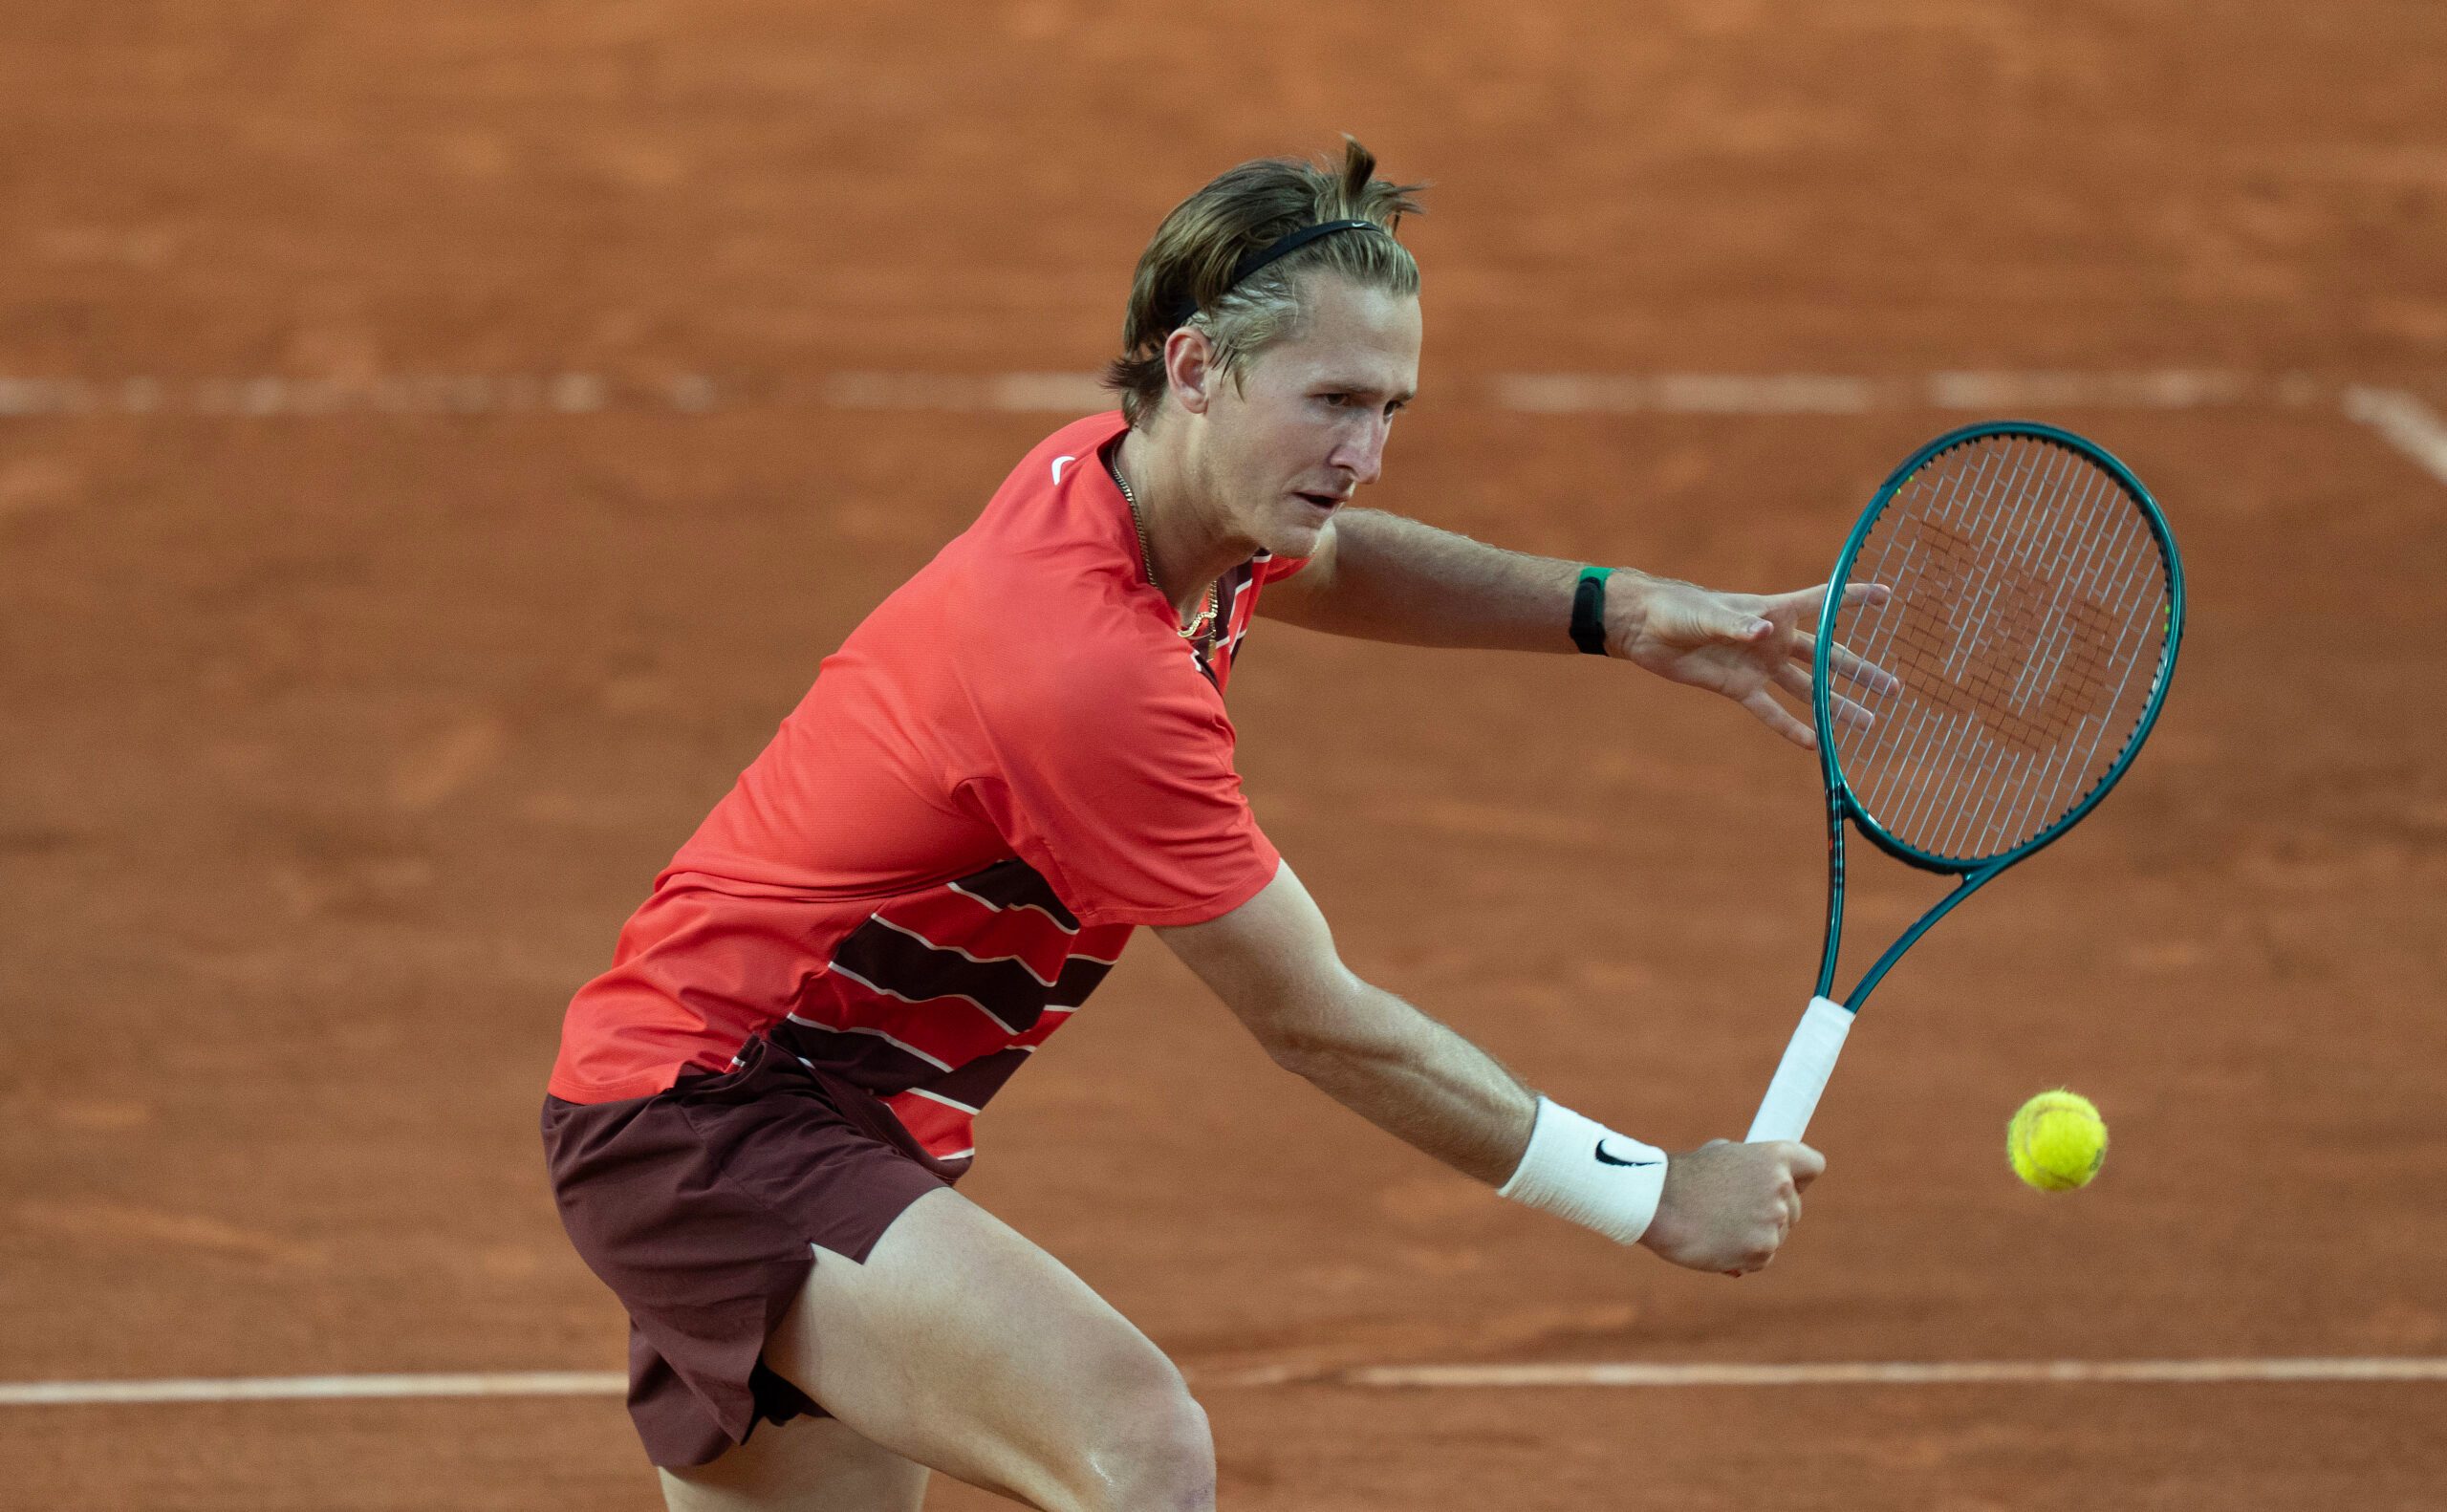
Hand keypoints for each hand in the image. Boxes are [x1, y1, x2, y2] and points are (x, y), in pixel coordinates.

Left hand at [1605, 571, 1897, 749]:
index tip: (1887, 596)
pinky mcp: (1738, 688)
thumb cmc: (1677, 609)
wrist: (1644, 629)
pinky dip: (1790, 727)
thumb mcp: (1707, 616)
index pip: (1822, 603)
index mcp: (1771, 611)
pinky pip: (1771, 712)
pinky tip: (1815, 744)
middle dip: (1860, 672)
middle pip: (1827, 657)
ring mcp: (1758, 666)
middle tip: (1894, 689)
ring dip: (1835, 706)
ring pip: (1806, 689)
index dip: (1853, 598)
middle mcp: (1772, 640)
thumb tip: (1764, 633)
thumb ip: (1737, 625)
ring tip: (1868, 723)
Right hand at [1638, 1138, 1823, 1275]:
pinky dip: (1743, 1257)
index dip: (1800, 1177)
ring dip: (1755, 1236)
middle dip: (1770, 1213)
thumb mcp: (1720, 1154)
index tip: (1786, 1185)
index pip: (1814, 1166)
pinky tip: (1717, 1243)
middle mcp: (1781, 1187)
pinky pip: (1762, 1259)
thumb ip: (1750, 1166)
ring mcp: (1773, 1221)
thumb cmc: (1682, 1178)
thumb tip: (1760, 1181)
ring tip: (1719, 1227)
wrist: (1656, 1204)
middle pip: (1795, 1209)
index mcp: (1774, 1156)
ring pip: (1778, 1236)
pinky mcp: (1762, 1251)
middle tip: (1734, 1212)